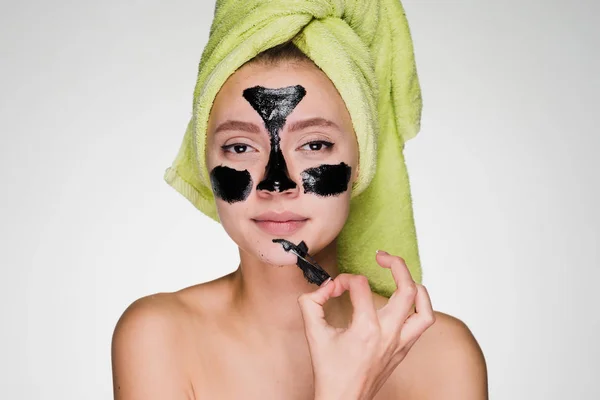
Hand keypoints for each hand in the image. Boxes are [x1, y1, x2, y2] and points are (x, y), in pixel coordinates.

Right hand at [297, 251, 435, 399]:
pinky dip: (419, 306)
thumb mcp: (313, 334)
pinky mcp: (404, 349)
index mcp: (366, 329)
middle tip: (381, 257)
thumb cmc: (330, 372)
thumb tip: (323, 287)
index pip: (361, 286)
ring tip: (402, 276)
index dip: (345, 279)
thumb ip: (310, 304)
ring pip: (425, 308)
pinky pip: (423, 323)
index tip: (336, 287)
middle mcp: (389, 334)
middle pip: (407, 289)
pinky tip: (406, 300)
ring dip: (415, 286)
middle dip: (396, 265)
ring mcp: (400, 342)